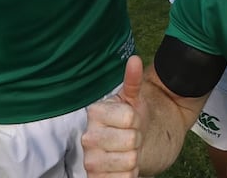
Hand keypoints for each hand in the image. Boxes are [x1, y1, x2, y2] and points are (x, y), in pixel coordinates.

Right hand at [82, 56, 146, 177]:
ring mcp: (91, 160)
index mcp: (95, 113)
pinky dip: (130, 175)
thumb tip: (134, 61)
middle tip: (132, 138)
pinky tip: (125, 168)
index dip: (137, 120)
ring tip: (128, 152)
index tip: (133, 120)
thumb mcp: (135, 99)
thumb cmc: (131, 121)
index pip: (129, 117)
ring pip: (130, 161)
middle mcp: (88, 137)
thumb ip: (134, 80)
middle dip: (137, 140)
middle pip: (131, 140)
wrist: (128, 146)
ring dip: (135, 158)